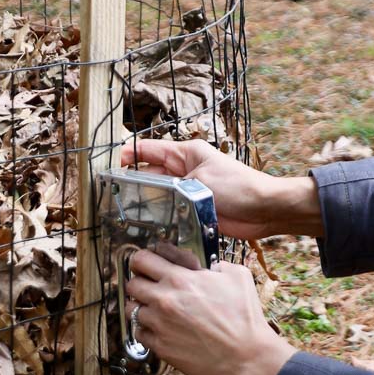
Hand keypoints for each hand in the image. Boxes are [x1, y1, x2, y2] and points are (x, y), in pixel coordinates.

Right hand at [119, 138, 322, 240]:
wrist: (264, 210)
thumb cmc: (239, 187)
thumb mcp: (201, 181)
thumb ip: (173, 187)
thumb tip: (149, 195)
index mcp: (186, 153)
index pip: (148, 149)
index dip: (128, 155)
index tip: (109, 166)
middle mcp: (184, 170)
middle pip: (150, 174)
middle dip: (133, 183)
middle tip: (111, 195)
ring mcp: (188, 191)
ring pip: (158, 195)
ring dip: (146, 202)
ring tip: (124, 212)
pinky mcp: (194, 210)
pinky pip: (171, 212)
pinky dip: (160, 217)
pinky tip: (146, 225)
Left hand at [126, 248, 295, 374]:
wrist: (247, 358)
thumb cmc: (246, 318)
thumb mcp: (238, 277)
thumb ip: (218, 265)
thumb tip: (209, 266)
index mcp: (180, 278)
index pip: (142, 259)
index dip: (144, 260)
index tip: (149, 265)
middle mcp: (164, 299)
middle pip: (131, 283)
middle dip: (141, 282)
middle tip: (152, 287)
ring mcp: (159, 324)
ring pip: (131, 309)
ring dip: (141, 307)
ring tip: (157, 310)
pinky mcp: (160, 346)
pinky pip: (139, 333)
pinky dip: (146, 329)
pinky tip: (161, 329)